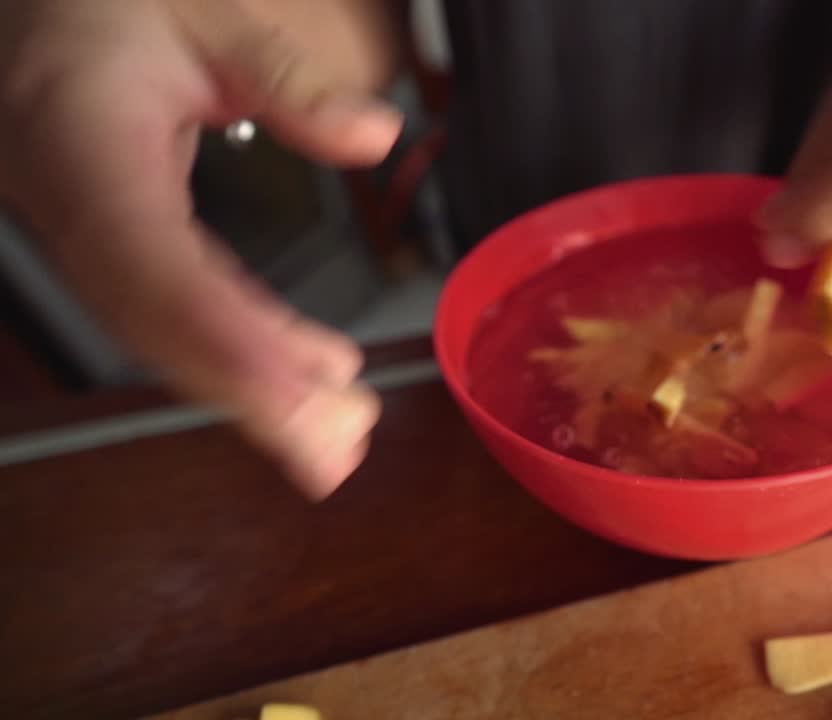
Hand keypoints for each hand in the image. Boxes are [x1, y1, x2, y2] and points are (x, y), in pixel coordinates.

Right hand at [0, 0, 403, 498]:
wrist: (27, 22)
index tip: (296, 390)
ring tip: (339, 435)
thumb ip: (286, 81)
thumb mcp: (203, 20)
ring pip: (165, 338)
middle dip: (251, 396)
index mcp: (84, 149)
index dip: (224, 334)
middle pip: (161, 327)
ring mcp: (85, 240)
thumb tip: (373, 136)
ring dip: (252, 396)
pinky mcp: (109, 253)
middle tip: (338, 448)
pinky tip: (308, 380)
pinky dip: (239, 359)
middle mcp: (74, 212)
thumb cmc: (103, 13)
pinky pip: (171, 319)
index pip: (155, 263)